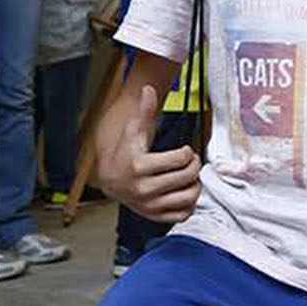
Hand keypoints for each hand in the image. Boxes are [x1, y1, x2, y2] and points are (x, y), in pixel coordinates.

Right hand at [109, 83, 201, 223]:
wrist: (111, 179)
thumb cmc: (126, 151)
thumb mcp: (133, 130)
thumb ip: (144, 110)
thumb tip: (148, 89)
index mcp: (139, 167)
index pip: (181, 158)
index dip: (188, 151)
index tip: (184, 150)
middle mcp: (143, 189)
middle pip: (187, 177)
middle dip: (195, 165)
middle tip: (191, 162)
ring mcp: (148, 205)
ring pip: (188, 197)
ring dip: (195, 185)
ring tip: (190, 177)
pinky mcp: (153, 216)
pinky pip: (182, 215)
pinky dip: (189, 204)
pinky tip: (184, 191)